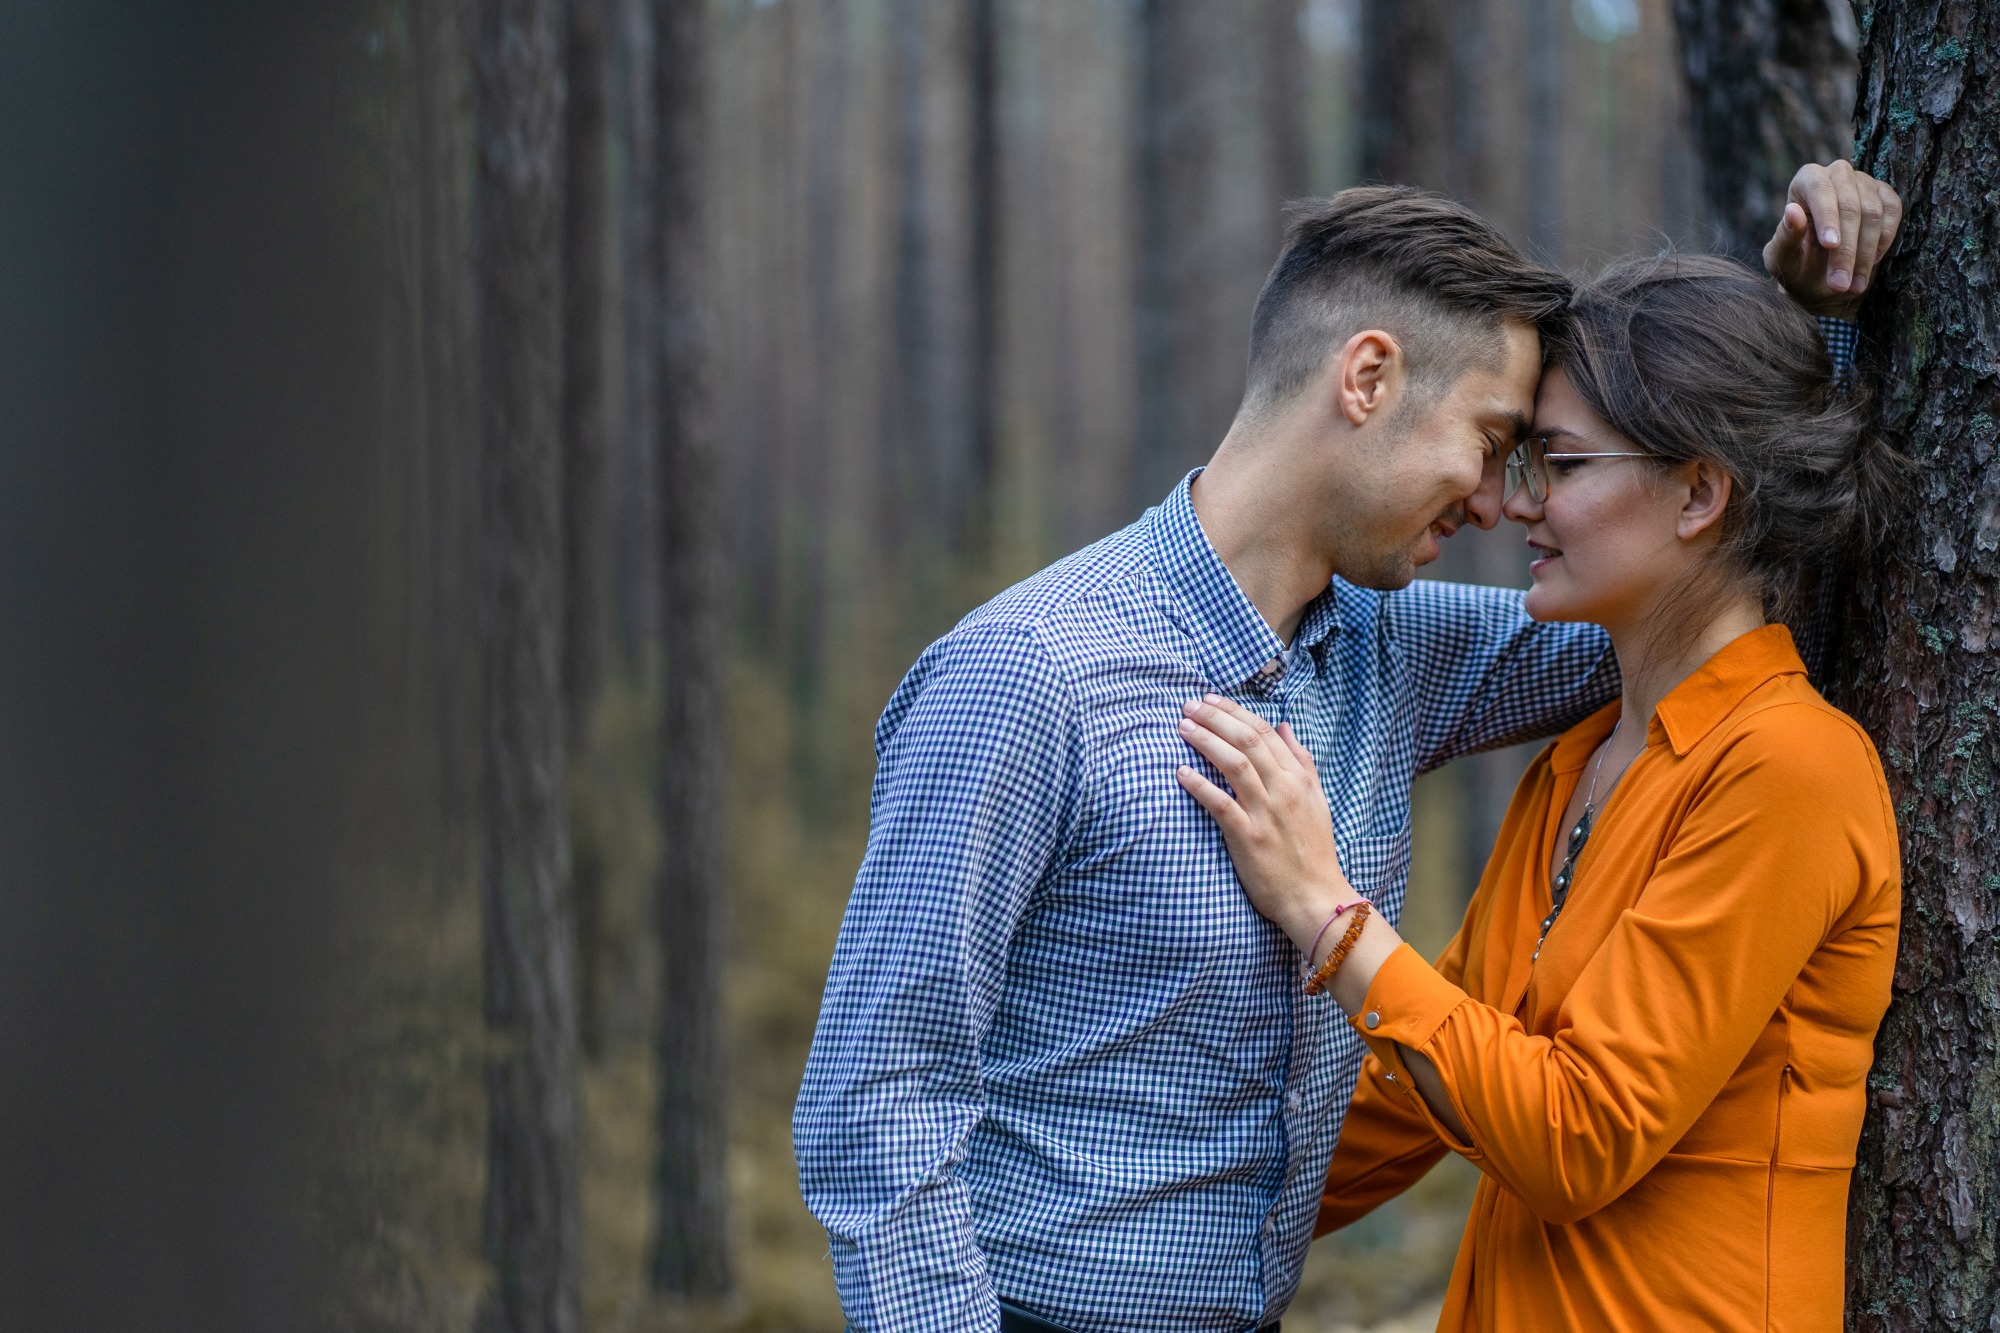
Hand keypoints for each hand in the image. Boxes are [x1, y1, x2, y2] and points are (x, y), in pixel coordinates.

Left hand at [1174, 694, 1356, 951]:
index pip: (1264, 732)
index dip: (1234, 712)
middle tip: (1188, 705)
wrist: (1315, 897)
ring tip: (1182, 728)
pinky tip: (1180, 772)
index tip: (1210, 700)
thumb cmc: (1313, 851)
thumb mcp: (1317, 800)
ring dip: (1205, 741)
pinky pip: (1220, 804)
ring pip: (1234, 764)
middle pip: (1247, 740)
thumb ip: (1301, 761)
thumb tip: (1285, 726)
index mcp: (1298, 779)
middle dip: (1215, 718)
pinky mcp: (1249, 838)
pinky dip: (1200, 785)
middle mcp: (1283, 790)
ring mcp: (1266, 813)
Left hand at [1764, 160, 1902, 319]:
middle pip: (1850, 206)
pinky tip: (1871, 263)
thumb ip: (1785, 236)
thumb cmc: (1795, 264)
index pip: (1819, 189)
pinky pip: (1893, 213)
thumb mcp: (1782, 257)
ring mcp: (1864, 183)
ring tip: (1853, 285)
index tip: (1830, 245)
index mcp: (1806, 181)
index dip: (1827, 217)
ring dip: (1865, 253)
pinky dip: (1884, 241)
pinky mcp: (1885, 196)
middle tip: (1840, 283)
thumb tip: (1792, 211)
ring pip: (1873, 213)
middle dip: (1846, 249)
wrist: (1819, 277)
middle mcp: (1837, 175)